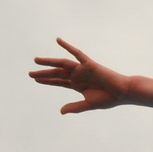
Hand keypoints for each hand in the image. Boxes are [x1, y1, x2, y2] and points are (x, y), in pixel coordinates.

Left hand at [29, 39, 152, 112]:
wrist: (122, 92)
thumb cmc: (109, 98)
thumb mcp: (88, 104)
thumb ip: (75, 107)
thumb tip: (60, 112)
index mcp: (78, 85)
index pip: (59, 82)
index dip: (47, 81)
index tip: (36, 79)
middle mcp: (78, 76)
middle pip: (57, 73)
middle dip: (43, 73)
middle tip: (30, 73)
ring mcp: (82, 69)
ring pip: (62, 64)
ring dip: (49, 62)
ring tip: (36, 61)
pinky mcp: (88, 64)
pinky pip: (76, 53)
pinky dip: (67, 46)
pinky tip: (57, 40)